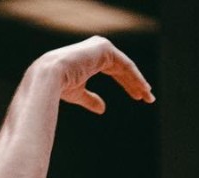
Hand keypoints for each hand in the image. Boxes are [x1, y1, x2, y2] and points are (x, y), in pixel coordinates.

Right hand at [36, 35, 154, 113]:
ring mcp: (102, 47)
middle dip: (136, 83)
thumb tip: (103, 109)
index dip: (128, 84)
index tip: (139, 96)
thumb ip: (90, 99)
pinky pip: (125, 65)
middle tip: (148, 97)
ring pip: (126, 67)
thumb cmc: (60, 87)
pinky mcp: (105, 49)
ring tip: (148, 96)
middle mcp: (99, 49)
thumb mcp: (78, 94)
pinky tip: (143, 88)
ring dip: (138, 82)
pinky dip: (135, 77)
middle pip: (123, 68)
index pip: (116, 71)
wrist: (50, 77)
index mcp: (92, 57)